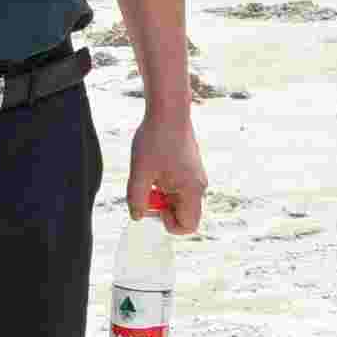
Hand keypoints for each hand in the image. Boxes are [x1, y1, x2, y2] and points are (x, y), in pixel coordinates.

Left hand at [126, 96, 207, 238]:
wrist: (169, 110)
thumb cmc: (155, 140)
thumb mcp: (140, 172)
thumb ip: (137, 199)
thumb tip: (137, 217)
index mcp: (192, 190)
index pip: (188, 226)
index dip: (168, 224)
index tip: (154, 205)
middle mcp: (199, 186)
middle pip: (184, 214)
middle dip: (164, 209)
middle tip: (148, 190)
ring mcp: (196, 176)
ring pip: (180, 200)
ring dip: (163, 196)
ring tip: (150, 175)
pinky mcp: (191, 167)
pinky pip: (180, 187)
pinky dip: (166, 185)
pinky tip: (154, 167)